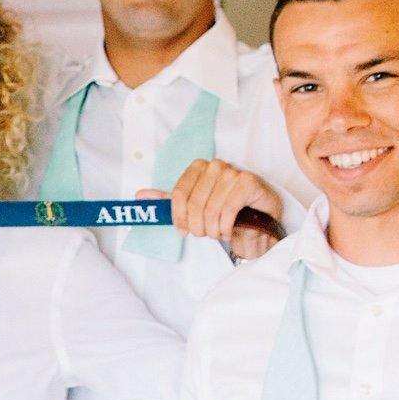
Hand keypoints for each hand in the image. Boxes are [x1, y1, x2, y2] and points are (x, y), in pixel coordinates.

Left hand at [159, 160, 283, 256]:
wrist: (258, 217)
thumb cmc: (224, 211)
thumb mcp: (194, 206)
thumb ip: (169, 201)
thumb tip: (141, 196)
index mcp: (198, 167)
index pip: (178, 195)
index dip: (179, 218)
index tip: (184, 230)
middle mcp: (215, 166)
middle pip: (194, 204)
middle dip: (197, 227)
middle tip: (205, 233)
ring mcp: (233, 173)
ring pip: (210, 209)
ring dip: (212, 230)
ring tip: (218, 233)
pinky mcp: (248, 183)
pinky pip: (228, 210)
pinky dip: (225, 227)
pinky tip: (229, 230)